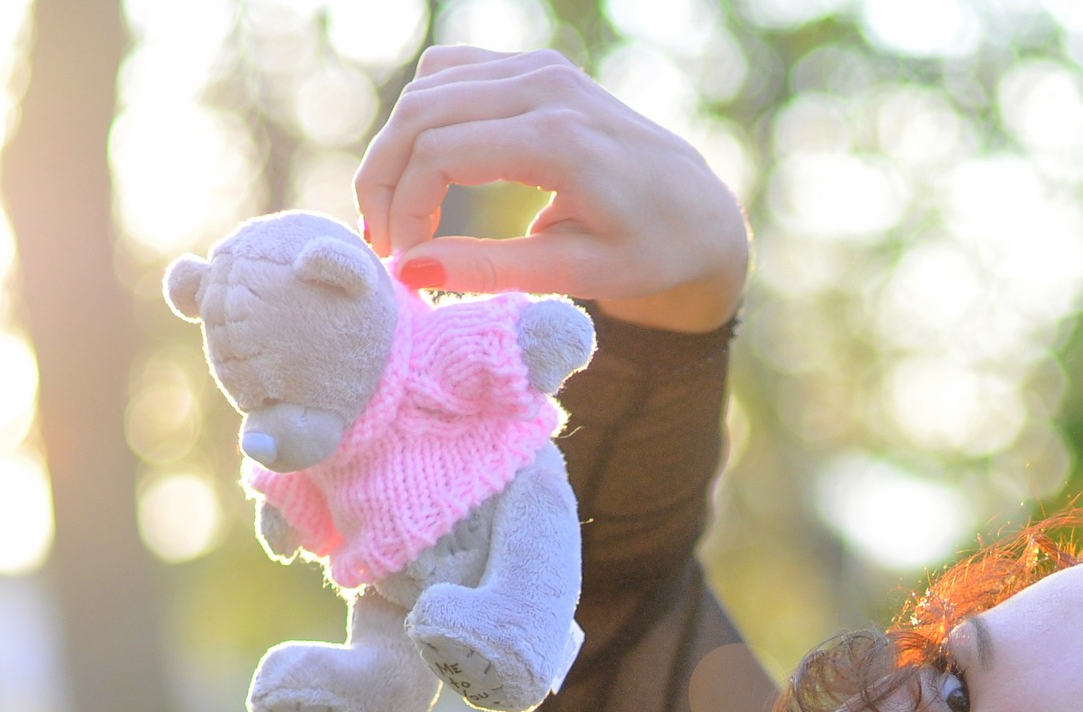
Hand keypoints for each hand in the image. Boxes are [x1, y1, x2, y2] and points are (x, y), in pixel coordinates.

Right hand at [354, 46, 749, 332]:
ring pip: (428, 88)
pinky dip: (426, 117)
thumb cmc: (649, 252)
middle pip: (421, 113)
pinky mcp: (537, 66)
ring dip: (398, 146)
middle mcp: (547, 87)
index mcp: (560, 140)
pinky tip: (430, 169)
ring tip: (401, 210)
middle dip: (384, 177)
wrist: (699, 211)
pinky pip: (453, 73)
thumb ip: (492, 271)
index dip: (403, 207)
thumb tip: (409, 271)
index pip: (439, 154)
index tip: (403, 260)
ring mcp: (542, 67)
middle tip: (383, 238)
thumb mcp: (577, 275)